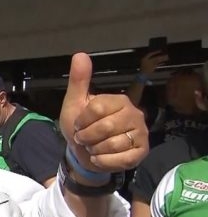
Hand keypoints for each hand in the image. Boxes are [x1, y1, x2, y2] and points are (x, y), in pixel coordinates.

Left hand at [59, 53, 148, 171]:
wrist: (83, 153)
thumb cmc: (81, 126)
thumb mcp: (75, 103)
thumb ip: (79, 81)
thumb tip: (80, 54)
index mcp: (119, 100)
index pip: (97, 108)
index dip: (82, 120)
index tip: (79, 125)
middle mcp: (135, 114)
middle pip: (105, 128)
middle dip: (87, 137)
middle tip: (84, 139)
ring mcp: (141, 133)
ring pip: (112, 145)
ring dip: (95, 150)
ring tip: (94, 147)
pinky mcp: (141, 152)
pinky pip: (120, 160)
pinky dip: (103, 162)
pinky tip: (100, 158)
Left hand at [140, 51, 167, 74]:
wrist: (144, 76)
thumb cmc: (147, 69)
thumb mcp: (152, 63)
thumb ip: (157, 59)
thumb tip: (162, 56)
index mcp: (145, 59)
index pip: (150, 54)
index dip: (156, 52)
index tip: (161, 50)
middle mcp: (146, 61)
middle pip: (154, 58)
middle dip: (160, 56)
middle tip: (166, 55)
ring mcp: (148, 65)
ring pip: (155, 61)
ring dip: (161, 60)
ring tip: (167, 58)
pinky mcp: (150, 68)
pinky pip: (155, 65)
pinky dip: (159, 64)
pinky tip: (164, 63)